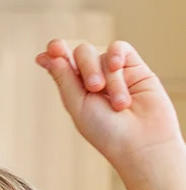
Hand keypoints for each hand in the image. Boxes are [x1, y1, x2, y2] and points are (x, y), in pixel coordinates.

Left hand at [37, 39, 184, 175]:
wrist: (141, 141)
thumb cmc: (106, 132)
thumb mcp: (78, 105)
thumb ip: (64, 79)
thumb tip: (47, 54)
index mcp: (75, 90)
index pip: (62, 64)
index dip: (55, 53)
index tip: (50, 49)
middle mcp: (94, 79)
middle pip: (81, 54)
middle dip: (86, 67)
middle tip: (95, 88)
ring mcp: (115, 73)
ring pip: (102, 54)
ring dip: (108, 77)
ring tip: (119, 102)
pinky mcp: (135, 67)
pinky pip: (120, 48)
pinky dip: (117, 56)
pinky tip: (118, 67)